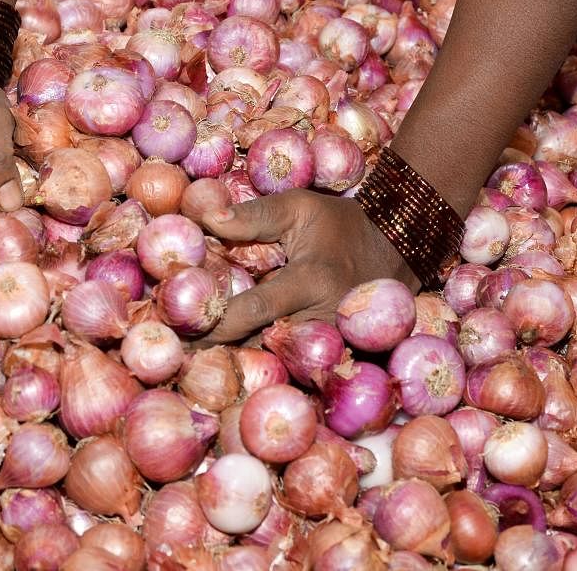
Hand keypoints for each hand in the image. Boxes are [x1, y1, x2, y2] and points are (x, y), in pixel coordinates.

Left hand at [197, 189, 418, 344]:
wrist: (401, 248)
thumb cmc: (344, 224)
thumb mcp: (301, 207)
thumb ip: (254, 214)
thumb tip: (205, 215)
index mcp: (311, 281)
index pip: (253, 310)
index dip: (215, 323)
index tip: (179, 330)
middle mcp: (322, 319)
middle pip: (260, 346)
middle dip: (218, 351)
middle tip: (175, 355)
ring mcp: (331, 342)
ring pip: (276, 362)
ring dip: (238, 363)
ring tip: (194, 366)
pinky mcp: (336, 354)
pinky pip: (294, 366)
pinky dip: (264, 366)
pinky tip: (232, 369)